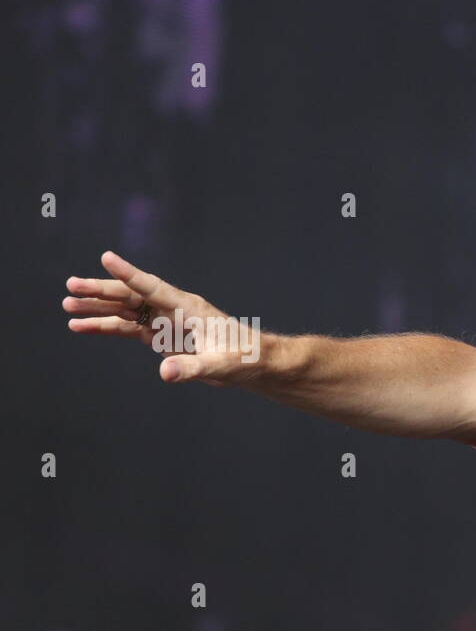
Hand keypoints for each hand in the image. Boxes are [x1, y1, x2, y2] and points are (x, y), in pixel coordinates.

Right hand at [63, 251, 268, 385]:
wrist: (254, 363)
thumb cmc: (244, 359)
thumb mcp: (222, 366)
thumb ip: (193, 368)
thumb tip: (165, 372)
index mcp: (189, 307)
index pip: (154, 287)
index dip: (130, 274)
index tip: (106, 258)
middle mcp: (173, 308)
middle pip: (132, 295)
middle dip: (102, 290)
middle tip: (71, 286)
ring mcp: (165, 320)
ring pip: (125, 310)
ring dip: (97, 308)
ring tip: (67, 305)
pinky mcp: (160, 335)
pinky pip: (127, 327)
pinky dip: (104, 326)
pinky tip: (80, 326)